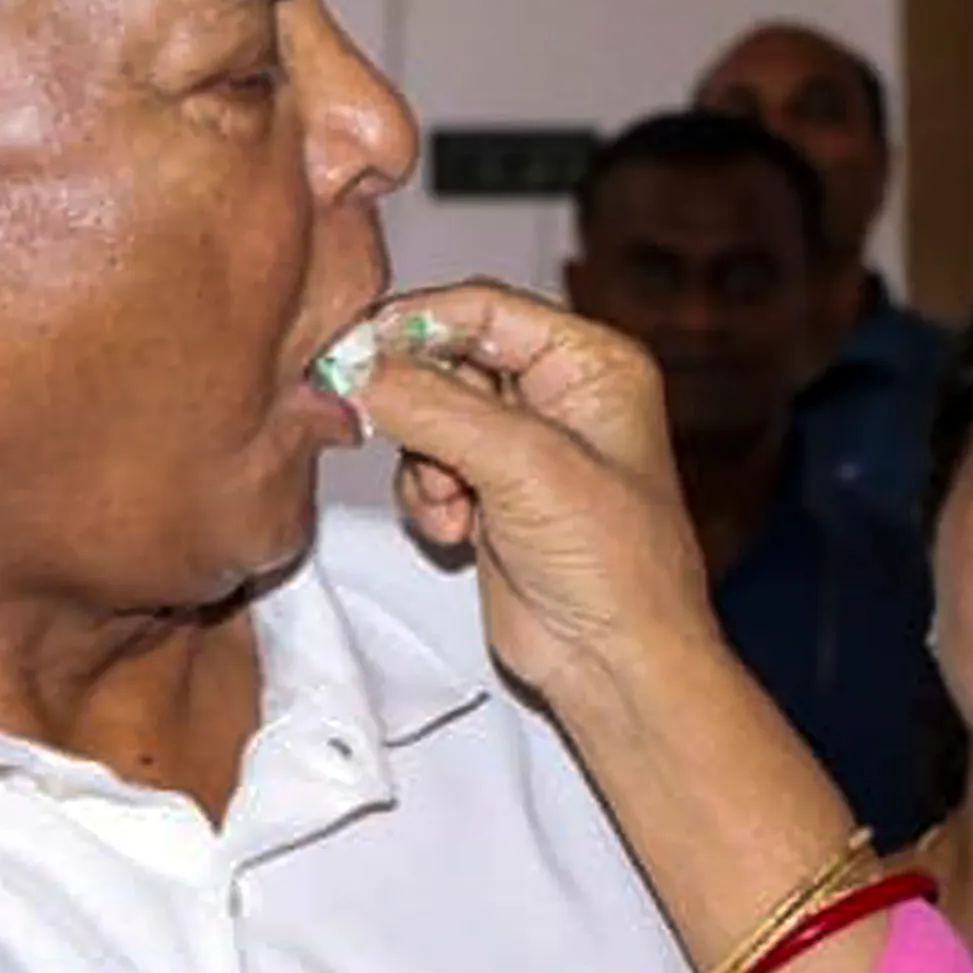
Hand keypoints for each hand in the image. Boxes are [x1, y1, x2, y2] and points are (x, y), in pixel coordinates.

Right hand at [350, 283, 716, 722]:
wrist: (616, 664)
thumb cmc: (617, 569)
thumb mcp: (525, 466)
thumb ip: (435, 406)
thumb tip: (357, 368)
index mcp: (591, 364)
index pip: (484, 307)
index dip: (415, 324)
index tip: (355, 351)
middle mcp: (559, 396)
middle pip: (445, 357)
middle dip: (420, 409)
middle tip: (416, 448)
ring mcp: (522, 446)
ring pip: (425, 415)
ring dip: (422, 463)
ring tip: (456, 506)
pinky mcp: (490, 492)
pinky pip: (423, 466)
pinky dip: (425, 497)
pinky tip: (458, 531)